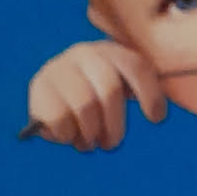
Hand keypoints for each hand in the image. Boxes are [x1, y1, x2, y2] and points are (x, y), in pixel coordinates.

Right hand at [26, 40, 166, 150]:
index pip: (137, 67)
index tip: (156, 119)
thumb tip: (157, 113)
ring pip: (85, 106)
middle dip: (115, 124)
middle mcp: (84, 53)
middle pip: (110, 89)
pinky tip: (68, 136)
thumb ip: (136, 94)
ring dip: (91, 133)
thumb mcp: (117, 91)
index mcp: (110, 51)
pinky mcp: (39, 86)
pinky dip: (67, 134)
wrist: (53, 96)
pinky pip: (60, 117)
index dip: (150, 94)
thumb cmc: (94, 98)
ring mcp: (60, 67)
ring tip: (89, 144)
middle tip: (112, 144)